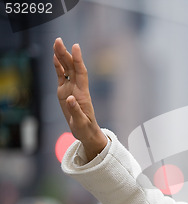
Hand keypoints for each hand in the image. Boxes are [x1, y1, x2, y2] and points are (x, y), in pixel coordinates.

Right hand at [53, 37, 106, 160]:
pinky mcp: (64, 92)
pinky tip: (54, 57)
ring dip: (61, 56)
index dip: (78, 60)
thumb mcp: (81, 122)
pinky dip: (58, 67)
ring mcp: (71, 89)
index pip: (81, 73)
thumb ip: (75, 111)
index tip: (75, 47)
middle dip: (66, 54)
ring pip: (66, 69)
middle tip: (59, 40)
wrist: (86, 132)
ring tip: (56, 43)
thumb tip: (69, 99)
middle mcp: (77, 88)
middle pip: (72, 67)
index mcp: (82, 94)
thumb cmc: (85, 128)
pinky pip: (61, 76)